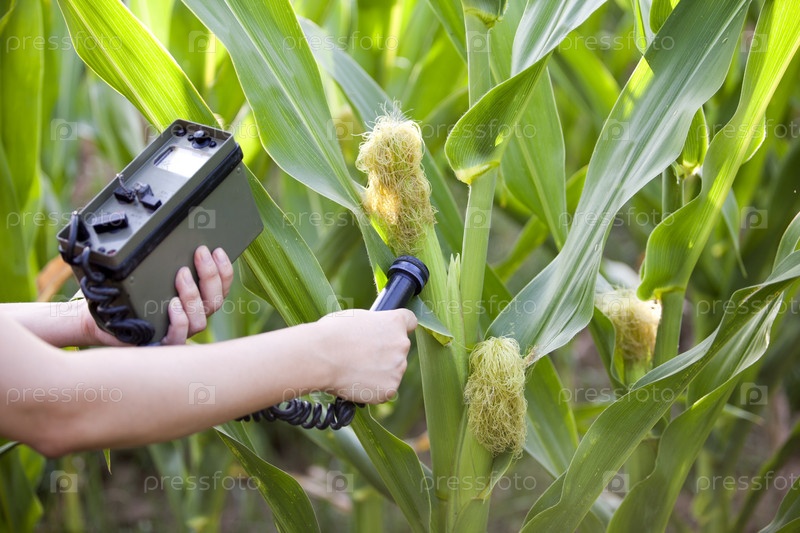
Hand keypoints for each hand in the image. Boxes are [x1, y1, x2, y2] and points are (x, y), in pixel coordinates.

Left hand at [80, 246, 233, 345]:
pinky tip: (172, 304)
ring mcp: (180, 332)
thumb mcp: (150, 275)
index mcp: (196, 302)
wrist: (100, 319)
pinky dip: (180, 320)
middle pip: (215, 301)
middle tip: (200, 253)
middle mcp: (192, 318)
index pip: (221, 289)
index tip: (217, 250)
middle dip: (210, 274)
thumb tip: (179, 238)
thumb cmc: (128, 296)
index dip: (224, 270)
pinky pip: (179, 336)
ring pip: (201, 318)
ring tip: (181, 274)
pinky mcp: (163, 343)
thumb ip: (167, 264)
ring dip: (193, 294)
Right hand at [314, 308, 417, 403]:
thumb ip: (373, 326)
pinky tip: (356, 382)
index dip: (399, 327)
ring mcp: (398, 368)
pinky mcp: (390, 389)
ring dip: (379, 372)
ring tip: (354, 370)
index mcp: (395, 322)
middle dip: (385, 353)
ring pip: (392, 371)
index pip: (410, 321)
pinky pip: (384, 390)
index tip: (391, 333)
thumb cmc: (331, 334)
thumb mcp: (356, 318)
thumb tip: (372, 335)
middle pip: (399, 349)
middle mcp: (402, 344)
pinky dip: (372, 389)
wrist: (320, 357)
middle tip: (361, 356)